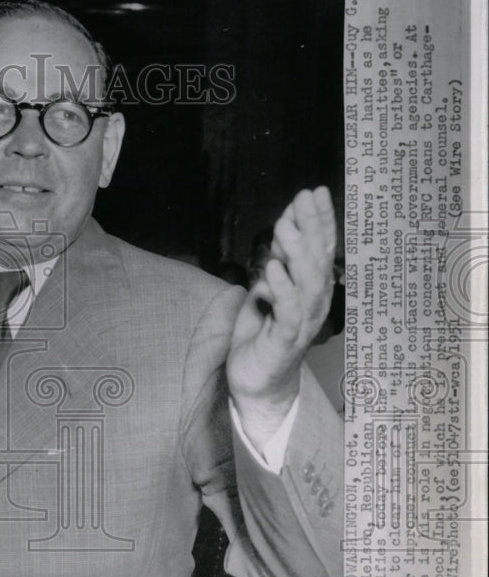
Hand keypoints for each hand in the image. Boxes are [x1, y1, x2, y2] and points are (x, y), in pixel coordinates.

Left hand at [226, 187, 336, 449]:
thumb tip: (285, 229)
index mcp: (311, 290)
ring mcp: (301, 323)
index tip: (313, 192)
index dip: (319, 221)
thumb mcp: (268, 291)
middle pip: (318, 260)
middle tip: (304, 198)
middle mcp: (313, 304)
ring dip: (297, 253)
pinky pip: (287, 312)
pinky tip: (272, 269)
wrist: (257, 383)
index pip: (320, 249)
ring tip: (285, 227)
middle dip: (312, 227)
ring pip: (307, 284)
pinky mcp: (283, 342)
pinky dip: (282, 289)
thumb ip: (278, 263)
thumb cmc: (263, 335)